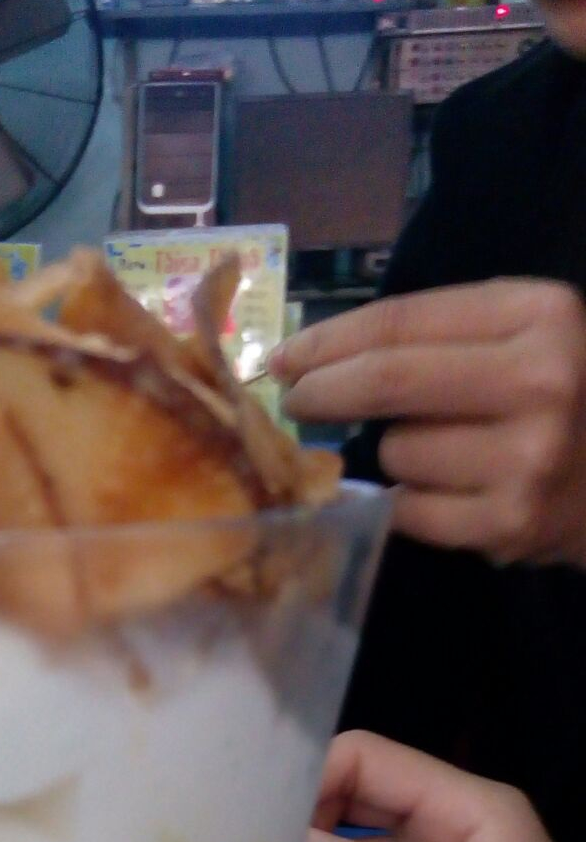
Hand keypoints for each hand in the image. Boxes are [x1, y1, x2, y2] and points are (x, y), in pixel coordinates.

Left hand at [274, 280, 585, 569]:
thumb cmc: (566, 395)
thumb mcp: (525, 334)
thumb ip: (439, 333)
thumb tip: (318, 359)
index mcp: (540, 316)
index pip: (402, 321)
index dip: (328, 340)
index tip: (284, 356)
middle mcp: (539, 382)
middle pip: (388, 383)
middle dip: (323, 391)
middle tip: (294, 399)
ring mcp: (524, 460)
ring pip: (397, 453)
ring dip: (394, 453)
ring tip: (443, 451)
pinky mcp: (506, 525)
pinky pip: (409, 509)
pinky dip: (408, 501)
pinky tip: (444, 491)